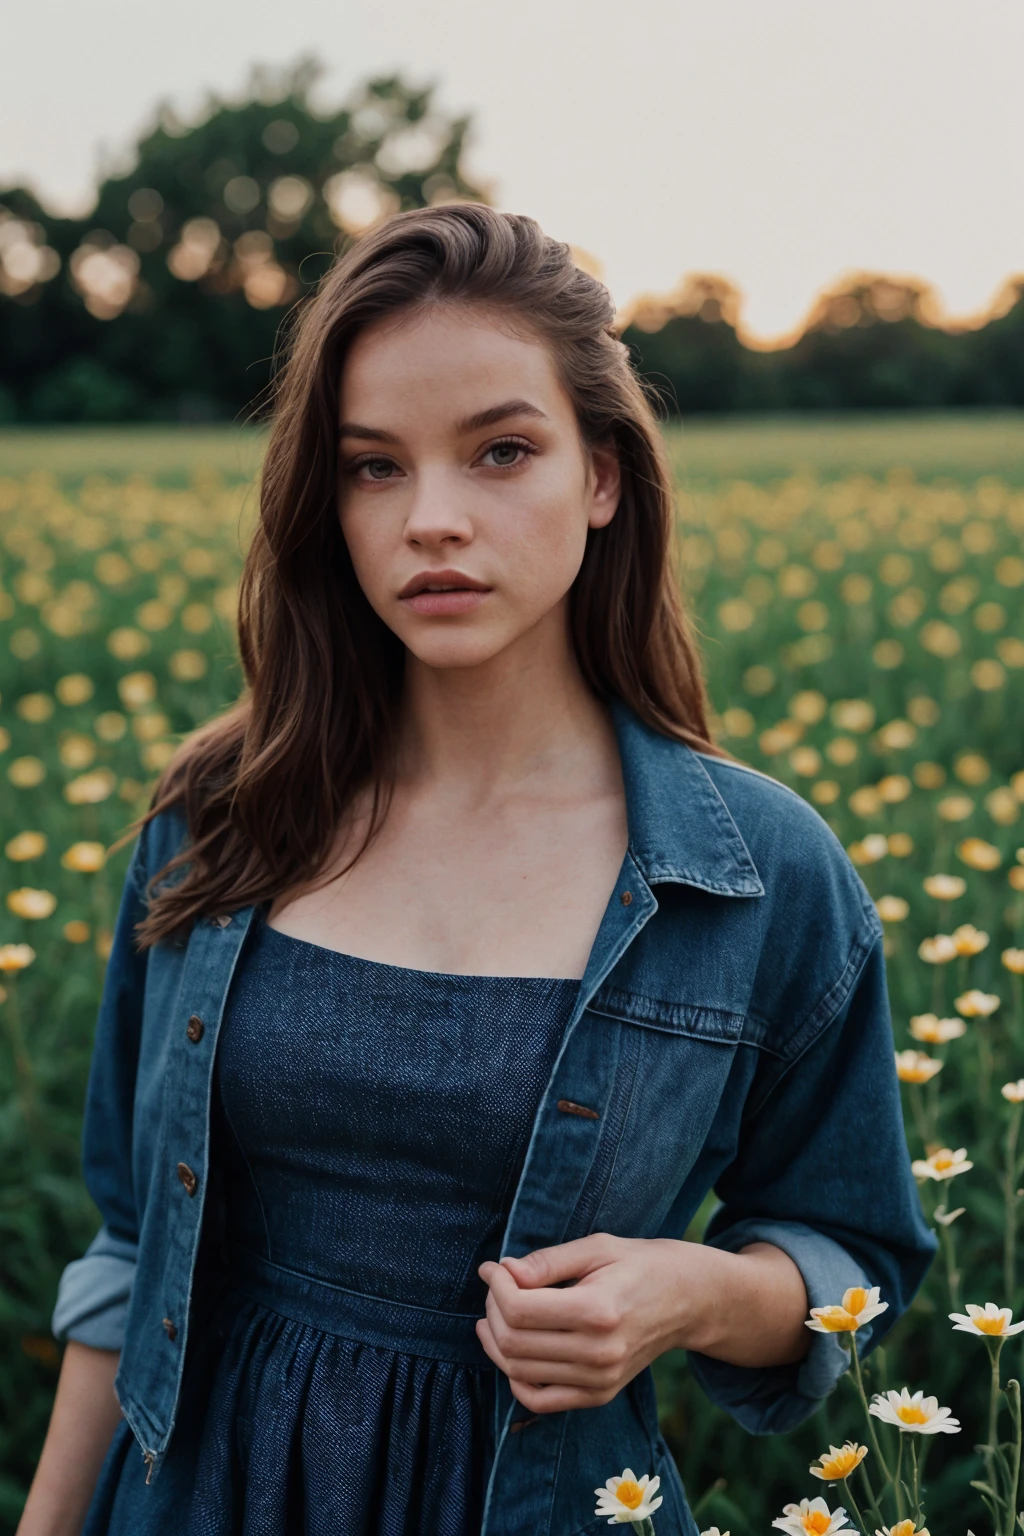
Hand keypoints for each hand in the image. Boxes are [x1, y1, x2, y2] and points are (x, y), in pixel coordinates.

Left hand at [476, 1232, 699, 1413]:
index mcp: (599, 1310)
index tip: (492, 1268)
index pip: (521, 1310)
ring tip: (496, 1312)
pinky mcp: (600, 1394)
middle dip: (492, 1309)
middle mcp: (599, 1352)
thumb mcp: (597, 1247)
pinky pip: (541, 1401)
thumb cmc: (640, 1264)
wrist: (688, 1300)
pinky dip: (516, 1379)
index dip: (496, 1287)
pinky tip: (511, 1350)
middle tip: (496, 1286)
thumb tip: (504, 1271)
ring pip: (520, 1371)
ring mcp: (600, 1380)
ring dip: (496, 1340)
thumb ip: (548, 1261)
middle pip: (515, 1341)